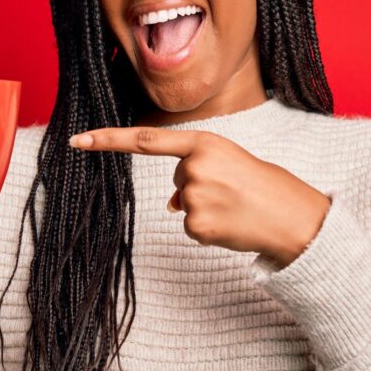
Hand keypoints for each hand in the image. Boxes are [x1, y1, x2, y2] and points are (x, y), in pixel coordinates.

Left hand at [69, 127, 330, 267]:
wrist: (293, 216)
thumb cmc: (264, 186)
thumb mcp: (230, 163)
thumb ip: (196, 170)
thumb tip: (170, 204)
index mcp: (204, 142)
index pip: (146, 139)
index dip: (108, 140)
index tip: (77, 140)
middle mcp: (195, 166)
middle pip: (176, 179)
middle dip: (198, 186)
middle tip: (234, 190)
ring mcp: (193, 196)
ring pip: (182, 206)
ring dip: (205, 210)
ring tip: (236, 208)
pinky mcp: (195, 225)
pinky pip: (189, 228)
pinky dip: (208, 230)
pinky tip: (231, 225)